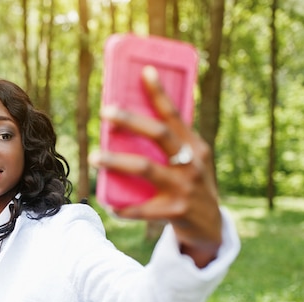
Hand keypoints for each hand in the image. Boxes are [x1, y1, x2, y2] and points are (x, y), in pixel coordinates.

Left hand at [89, 66, 221, 267]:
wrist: (210, 228)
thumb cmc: (190, 188)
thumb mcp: (189, 163)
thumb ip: (169, 147)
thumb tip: (130, 124)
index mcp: (195, 147)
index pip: (176, 115)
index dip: (160, 93)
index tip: (143, 71)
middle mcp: (192, 163)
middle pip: (159, 135)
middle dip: (131, 120)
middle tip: (105, 111)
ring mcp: (185, 187)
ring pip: (146, 169)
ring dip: (117, 161)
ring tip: (94, 157)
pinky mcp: (176, 211)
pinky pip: (143, 208)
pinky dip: (124, 208)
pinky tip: (110, 206)